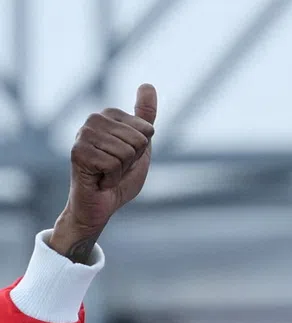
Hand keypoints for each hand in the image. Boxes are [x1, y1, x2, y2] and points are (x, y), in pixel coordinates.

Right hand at [49, 83, 157, 261]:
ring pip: (126, 152)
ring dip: (121, 171)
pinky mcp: (78, 152)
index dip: (142, 152)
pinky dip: (112, 178)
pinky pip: (113, 164)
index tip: (126, 159)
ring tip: (107, 173)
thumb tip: (148, 85)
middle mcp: (94, 119)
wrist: (101, 205)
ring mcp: (83, 134)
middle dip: (132, 162)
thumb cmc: (119, 177)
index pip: (147, 131)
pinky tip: (100, 179)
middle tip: (116, 168)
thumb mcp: (140, 147)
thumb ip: (144, 117)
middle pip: (138, 141)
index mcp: (109, 115)